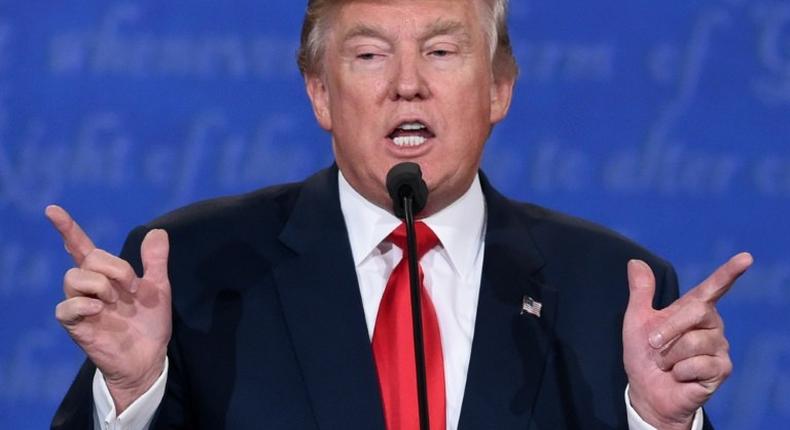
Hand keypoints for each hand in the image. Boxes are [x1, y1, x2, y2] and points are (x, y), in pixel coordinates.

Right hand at [46, 205, 171, 412]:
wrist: (150, 356)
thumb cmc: (149, 322)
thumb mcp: (159, 288)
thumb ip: (156, 261)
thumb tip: (158, 232)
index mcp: (106, 275)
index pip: (81, 247)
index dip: (67, 228)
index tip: (52, 210)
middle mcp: (89, 288)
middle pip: (87, 260)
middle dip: (115, 268)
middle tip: (132, 288)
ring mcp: (81, 307)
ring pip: (73, 278)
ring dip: (100, 284)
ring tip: (116, 301)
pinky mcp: (77, 327)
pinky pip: (65, 309)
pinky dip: (83, 304)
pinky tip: (100, 310)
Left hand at [622, 253, 752, 429]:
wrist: (647, 390)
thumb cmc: (644, 355)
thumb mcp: (637, 321)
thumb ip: (641, 292)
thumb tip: (635, 262)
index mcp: (693, 310)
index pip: (714, 287)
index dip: (729, 272)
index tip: (745, 257)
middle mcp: (711, 325)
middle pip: (696, 312)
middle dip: (667, 329)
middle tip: (653, 345)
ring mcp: (719, 347)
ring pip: (693, 341)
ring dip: (669, 355)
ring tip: (667, 364)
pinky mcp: (721, 369)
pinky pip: (696, 364)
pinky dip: (679, 371)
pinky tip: (680, 376)